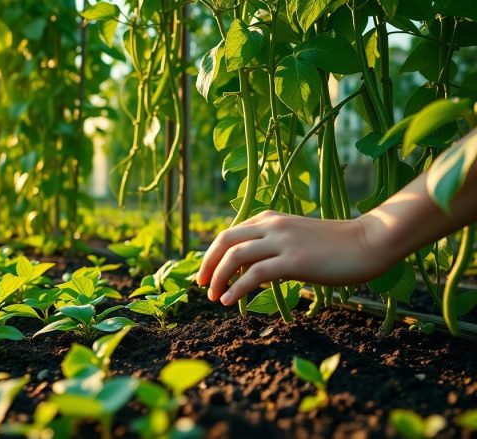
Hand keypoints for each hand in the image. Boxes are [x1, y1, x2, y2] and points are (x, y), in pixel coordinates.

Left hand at [196, 210, 390, 305]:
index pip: (229, 234)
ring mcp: (282, 242)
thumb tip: (252, 268)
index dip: (212, 254)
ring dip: (219, 279)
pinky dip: (237, 289)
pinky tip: (229, 302)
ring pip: (235, 257)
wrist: (369, 242)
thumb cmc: (336, 244)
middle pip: (225, 241)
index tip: (205, 273)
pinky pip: (255, 275)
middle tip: (201, 286)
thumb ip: (273, 245)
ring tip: (214, 298)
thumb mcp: (297, 237)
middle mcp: (272, 226)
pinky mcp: (294, 261)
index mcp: (270, 219)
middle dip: (208, 264)